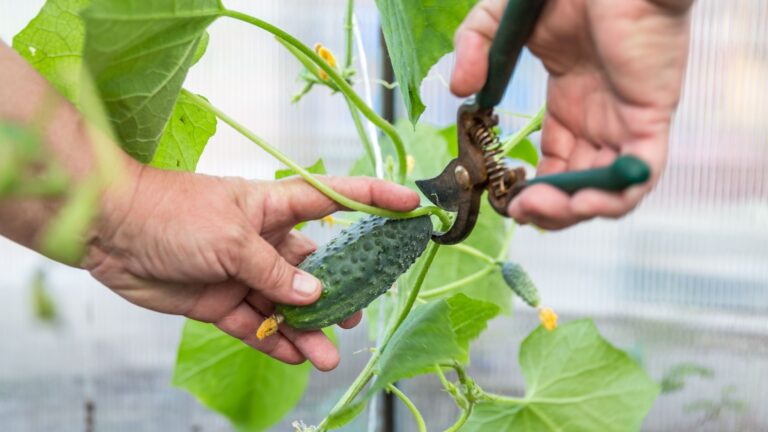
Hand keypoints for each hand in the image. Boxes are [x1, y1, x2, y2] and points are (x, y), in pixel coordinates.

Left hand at [83, 164, 419, 370]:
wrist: (111, 232)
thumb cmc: (172, 213)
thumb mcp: (231, 238)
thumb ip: (273, 271)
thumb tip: (314, 297)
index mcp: (274, 207)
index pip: (335, 197)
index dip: (375, 199)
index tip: (411, 207)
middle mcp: (266, 240)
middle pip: (317, 266)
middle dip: (340, 290)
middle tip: (358, 314)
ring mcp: (245, 272)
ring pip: (289, 304)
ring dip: (309, 328)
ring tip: (327, 355)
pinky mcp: (223, 301)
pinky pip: (258, 325)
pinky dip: (275, 341)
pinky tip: (295, 357)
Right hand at [451, 0, 692, 228]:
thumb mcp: (502, 20)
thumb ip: (473, 49)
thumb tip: (458, 90)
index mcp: (572, 103)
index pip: (556, 164)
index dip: (531, 189)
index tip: (505, 199)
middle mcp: (601, 119)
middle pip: (578, 185)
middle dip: (549, 210)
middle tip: (519, 211)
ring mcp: (627, 120)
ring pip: (609, 189)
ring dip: (575, 211)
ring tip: (538, 209)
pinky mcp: (651, 115)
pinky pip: (641, 173)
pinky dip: (614, 196)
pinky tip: (580, 201)